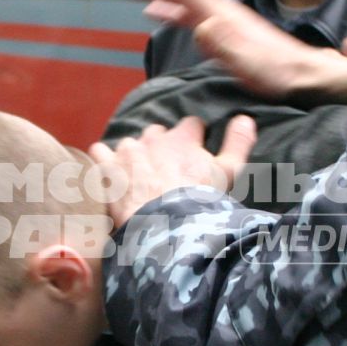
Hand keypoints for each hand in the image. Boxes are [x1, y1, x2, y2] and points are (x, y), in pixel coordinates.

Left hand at [87, 115, 257, 226]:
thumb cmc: (200, 202)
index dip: (195, 139)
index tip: (195, 154)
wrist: (165, 227)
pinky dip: (105, 160)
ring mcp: (128, 151)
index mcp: (183, 136)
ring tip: (141, 178)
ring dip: (135, 156)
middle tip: (168, 171)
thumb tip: (246, 118)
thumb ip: (239, 142)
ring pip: (131, 144)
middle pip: (158, 132)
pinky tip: (112, 174)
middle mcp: (154, 137)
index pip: (191, 125)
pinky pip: (100, 151)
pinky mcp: (107, 168)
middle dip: (162, 147)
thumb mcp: (229, 173)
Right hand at [117, 0, 346, 102]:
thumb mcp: (250, 63)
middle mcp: (219, 11)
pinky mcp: (223, 32)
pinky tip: (157, 13)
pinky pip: (189, 15)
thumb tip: (202, 25)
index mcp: (221, 15)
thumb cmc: (278, 72)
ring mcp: (221, 20)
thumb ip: (225, 45)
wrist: (302, 74)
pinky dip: (169, 10)